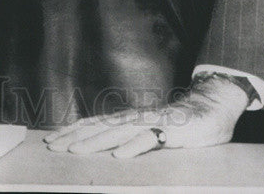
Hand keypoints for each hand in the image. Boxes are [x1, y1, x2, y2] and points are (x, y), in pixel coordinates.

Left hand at [43, 75, 247, 157]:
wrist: (211, 107)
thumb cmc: (180, 123)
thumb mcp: (149, 130)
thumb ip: (130, 136)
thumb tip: (108, 147)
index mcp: (127, 120)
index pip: (94, 124)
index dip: (72, 132)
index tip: (52, 139)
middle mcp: (134, 119)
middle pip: (98, 129)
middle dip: (73, 138)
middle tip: (52, 146)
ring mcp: (151, 123)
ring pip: (117, 133)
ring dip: (95, 142)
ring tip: (76, 150)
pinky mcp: (170, 130)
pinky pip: (149, 140)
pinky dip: (133, 147)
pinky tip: (119, 156)